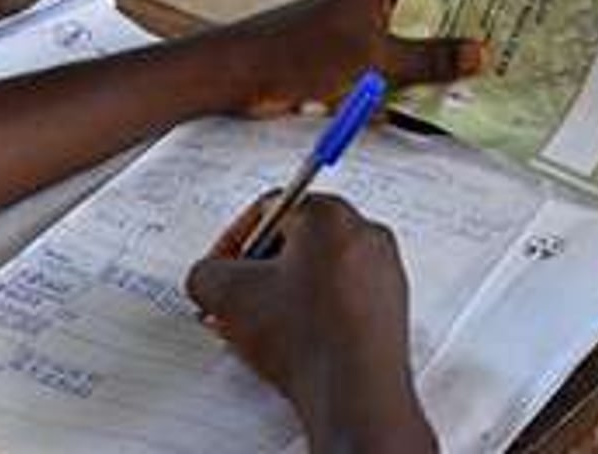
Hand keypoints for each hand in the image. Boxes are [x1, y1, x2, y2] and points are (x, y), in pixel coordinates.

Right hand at [186, 194, 436, 453]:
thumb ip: (206, 272)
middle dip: (259, 271)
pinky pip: (344, 296)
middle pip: (298, 241)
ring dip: (284, 294)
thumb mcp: (226, 294)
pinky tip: (294, 341)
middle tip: (238, 299)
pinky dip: (315, 311)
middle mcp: (367, 233)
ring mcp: (385, 270)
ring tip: (262, 327)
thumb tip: (210, 276)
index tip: (223, 268)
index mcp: (331, 215)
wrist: (355, 388)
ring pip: (320, 271)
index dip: (234, 240)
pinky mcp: (392, 304)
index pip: (271, 208)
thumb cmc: (306, 335)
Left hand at [205, 0, 483, 116]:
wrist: (237, 78)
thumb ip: (432, 60)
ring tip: (481, 100)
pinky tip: (438, 116)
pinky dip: (409, 96)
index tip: (514, 33)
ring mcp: (365, 37)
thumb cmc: (301, 54)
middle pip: (433, 30)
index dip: (477, 15)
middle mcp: (376, 6)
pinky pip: (393, 80)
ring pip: (414, 61)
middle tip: (507, 74)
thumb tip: (480, 54)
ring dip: (435, 82)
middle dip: (461, 55)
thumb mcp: (377, 61)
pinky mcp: (352, 66)